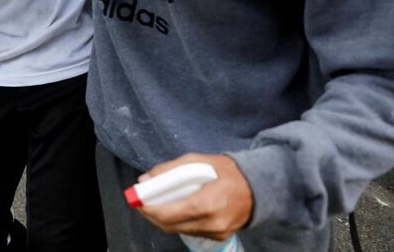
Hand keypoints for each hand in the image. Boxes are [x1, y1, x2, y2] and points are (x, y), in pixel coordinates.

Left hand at [137, 153, 252, 240]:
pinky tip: (177, 209)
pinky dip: (179, 222)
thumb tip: (145, 179)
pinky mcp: (220, 236)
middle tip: (144, 203)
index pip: (169, 214)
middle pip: (170, 226)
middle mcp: (211, 223)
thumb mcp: (197, 160)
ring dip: (164, 220)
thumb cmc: (226, 171)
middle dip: (152, 216)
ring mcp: (216, 232)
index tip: (138, 200)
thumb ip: (169, 169)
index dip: (149, 209)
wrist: (258, 187)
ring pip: (179, 230)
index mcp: (206, 203)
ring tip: (158, 204)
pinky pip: (191, 231)